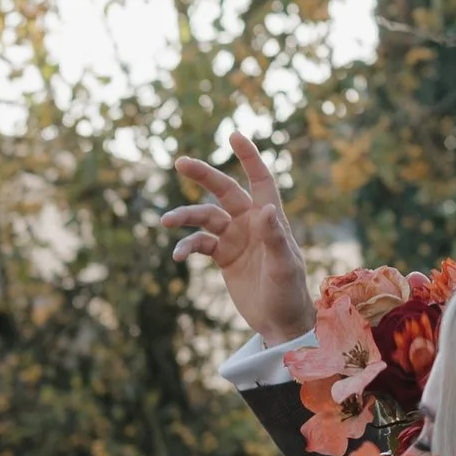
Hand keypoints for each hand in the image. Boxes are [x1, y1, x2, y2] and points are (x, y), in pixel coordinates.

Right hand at [159, 130, 315, 341]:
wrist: (279, 321)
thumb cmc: (289, 292)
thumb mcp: (284, 266)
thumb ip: (275, 237)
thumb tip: (267, 209)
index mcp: (271, 218)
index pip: (260, 180)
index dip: (248, 157)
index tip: (233, 135)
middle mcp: (251, 222)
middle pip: (224, 191)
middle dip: (204, 175)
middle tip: (180, 161)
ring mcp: (235, 239)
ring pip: (205, 218)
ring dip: (185, 217)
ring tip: (165, 220)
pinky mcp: (223, 257)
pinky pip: (199, 244)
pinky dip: (187, 247)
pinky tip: (178, 256)